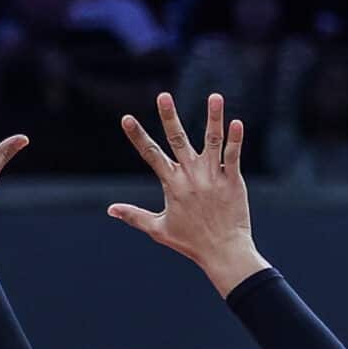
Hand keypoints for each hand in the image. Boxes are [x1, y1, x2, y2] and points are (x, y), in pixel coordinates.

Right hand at [108, 92, 269, 296]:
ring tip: (214, 96)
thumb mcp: (158, 229)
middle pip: (178, 140)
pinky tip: (236, 122)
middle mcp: (191, 176)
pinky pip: (233, 156)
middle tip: (163, 96)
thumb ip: (134, 215)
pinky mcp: (233, 180)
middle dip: (169, 117)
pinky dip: (235, 139)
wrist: (223, 252)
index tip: (126, 118)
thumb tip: (110, 210)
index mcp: (172, 185)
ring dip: (213, 118)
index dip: (137, 136)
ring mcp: (213, 177)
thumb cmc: (190, 242)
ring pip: (212, 141)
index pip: (151, 155)